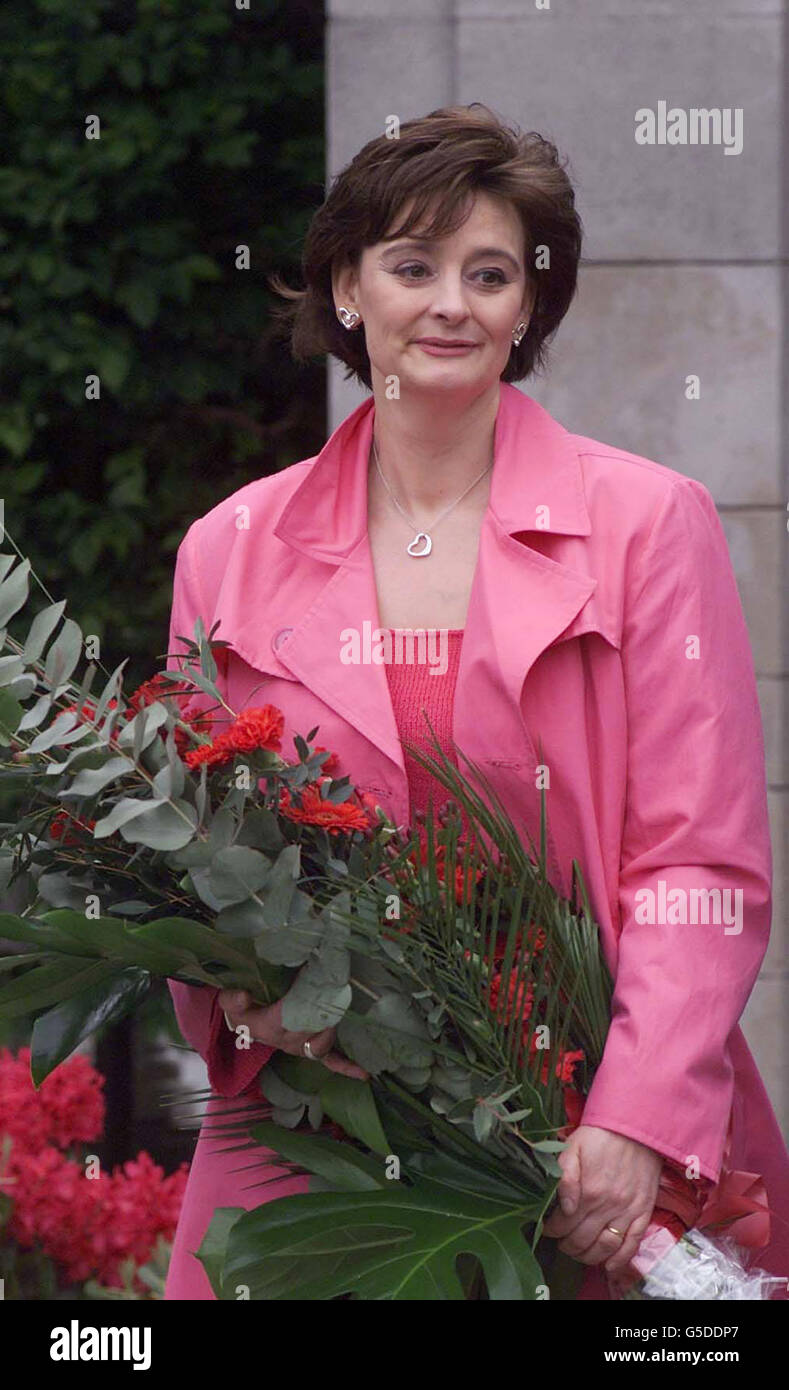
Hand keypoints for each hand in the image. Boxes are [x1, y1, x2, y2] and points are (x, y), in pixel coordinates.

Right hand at [217, 988, 368, 1080]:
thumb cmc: (242, 1010)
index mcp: (270, 1027)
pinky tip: (365, 1074)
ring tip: (340, 1012)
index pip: (288, 1017)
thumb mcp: (229, 1002)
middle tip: (334, 992)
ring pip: (323, 1044)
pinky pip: (331, 1061)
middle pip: (311, 1031)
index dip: (302, 1002)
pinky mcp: (311, 1051)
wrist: (245, 1024)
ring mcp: (302, 1048)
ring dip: (333, 1031)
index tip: (310, 981)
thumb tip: (243, 995)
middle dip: (324, 1013)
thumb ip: (232, 1000)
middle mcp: (289, 1041)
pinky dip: (347, 1067)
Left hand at [542, 1124, 662, 1273]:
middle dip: (567, 1246)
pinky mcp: (643, 1213)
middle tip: (561, 1242)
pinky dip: (620, 1260)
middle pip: (582, 1240)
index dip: (552, 1230)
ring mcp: (628, 1211)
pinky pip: (632, 1244)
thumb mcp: (573, 1147)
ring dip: (589, 1257)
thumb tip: (564, 1208)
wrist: (635, 1128)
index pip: (563, 1224)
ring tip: (579, 1252)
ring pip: (605, 1247)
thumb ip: (564, 1177)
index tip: (548, 1229)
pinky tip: (608, 1266)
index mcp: (588, 1191)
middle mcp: (608, 1206)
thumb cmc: (599, 1137)